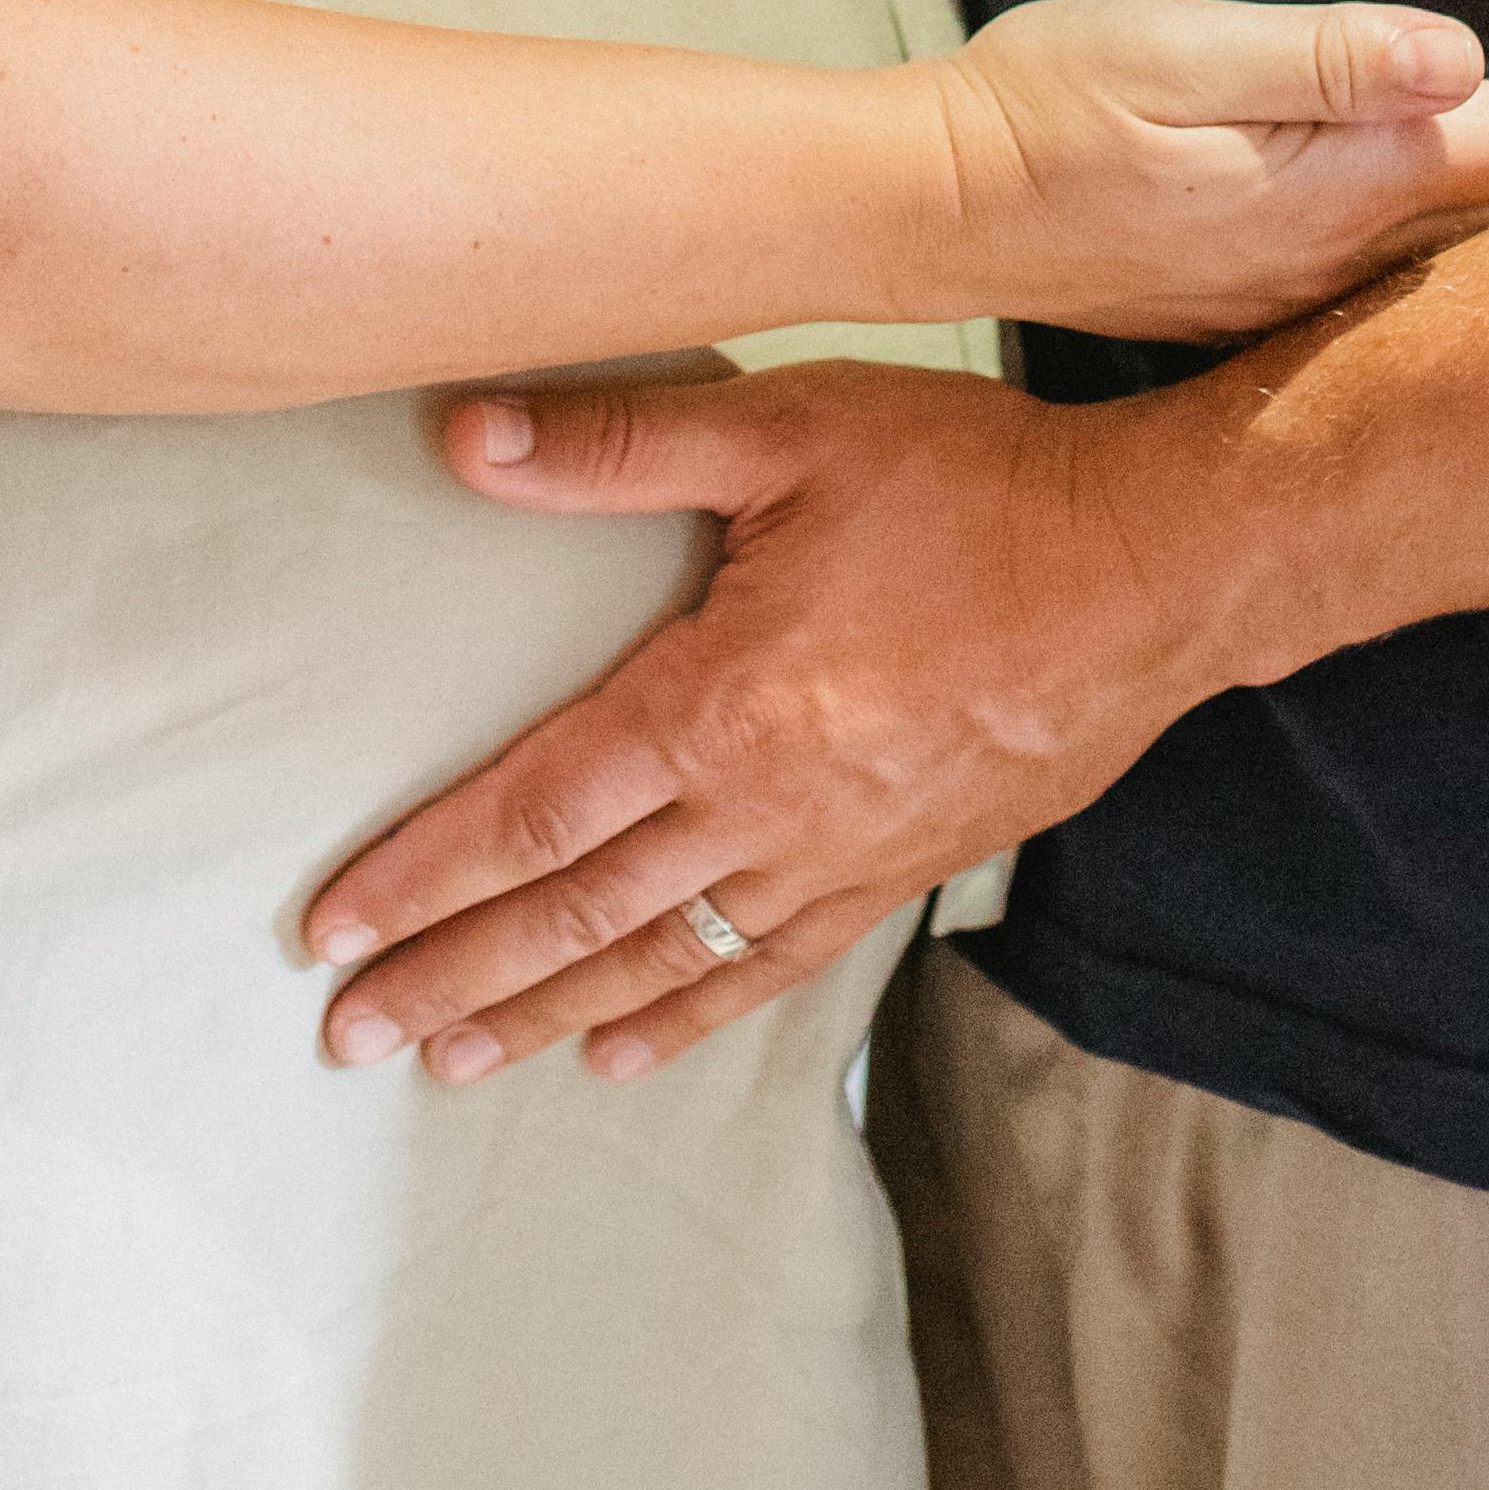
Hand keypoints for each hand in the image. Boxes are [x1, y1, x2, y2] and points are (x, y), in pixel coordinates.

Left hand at [302, 53, 1488, 1085]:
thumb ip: (617, 441)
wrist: (1158, 567)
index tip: (330, 930)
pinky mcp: (902, 872)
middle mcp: (765, 807)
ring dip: (544, 1014)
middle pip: (574, 913)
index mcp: (721, 702)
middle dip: (452, 978)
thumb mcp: (789, 427)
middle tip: (348, 1036)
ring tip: (448, 1062)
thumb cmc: (975, 481)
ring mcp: (838, 856)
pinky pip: (769, 971)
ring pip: (661, 961)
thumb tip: (460, 438)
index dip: (423, 873)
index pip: (532, 810)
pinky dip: (686, 1018)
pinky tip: (622, 1051)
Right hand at [938, 0, 1488, 341]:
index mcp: (1339, 186)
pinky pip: (1403, 282)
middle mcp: (1340, 258)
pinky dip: (1472, 255)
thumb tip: (1462, 55)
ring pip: (1464, 259)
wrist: (932, 206)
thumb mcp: (1180, 50)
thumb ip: (1326, 59)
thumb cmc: (1048, 105)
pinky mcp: (1251, 300)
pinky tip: (1488, 253)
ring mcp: (1296, 293)